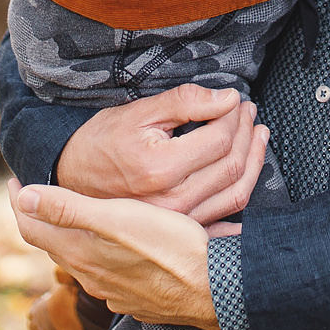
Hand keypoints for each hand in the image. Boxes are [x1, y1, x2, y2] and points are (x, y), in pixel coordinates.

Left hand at [12, 181, 221, 329]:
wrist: (213, 289)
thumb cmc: (169, 246)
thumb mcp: (116, 218)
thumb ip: (67, 208)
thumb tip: (24, 196)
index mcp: (80, 253)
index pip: (31, 227)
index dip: (18, 201)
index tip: (13, 180)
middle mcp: (91, 277)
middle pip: (54, 243)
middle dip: (42, 216)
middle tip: (38, 191)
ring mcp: (113, 292)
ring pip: (81, 260)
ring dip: (71, 235)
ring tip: (75, 212)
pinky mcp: (136, 299)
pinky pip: (107, 274)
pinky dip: (101, 254)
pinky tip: (116, 244)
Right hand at [54, 82, 270, 225]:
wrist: (72, 182)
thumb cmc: (101, 143)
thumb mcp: (138, 113)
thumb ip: (185, 102)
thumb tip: (227, 97)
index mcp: (161, 168)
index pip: (219, 139)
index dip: (234, 115)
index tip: (237, 99)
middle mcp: (172, 201)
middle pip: (231, 164)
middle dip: (246, 133)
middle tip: (249, 112)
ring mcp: (177, 222)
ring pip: (235, 193)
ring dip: (253, 161)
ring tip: (257, 136)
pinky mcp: (179, 232)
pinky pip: (225, 219)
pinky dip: (242, 195)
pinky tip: (249, 174)